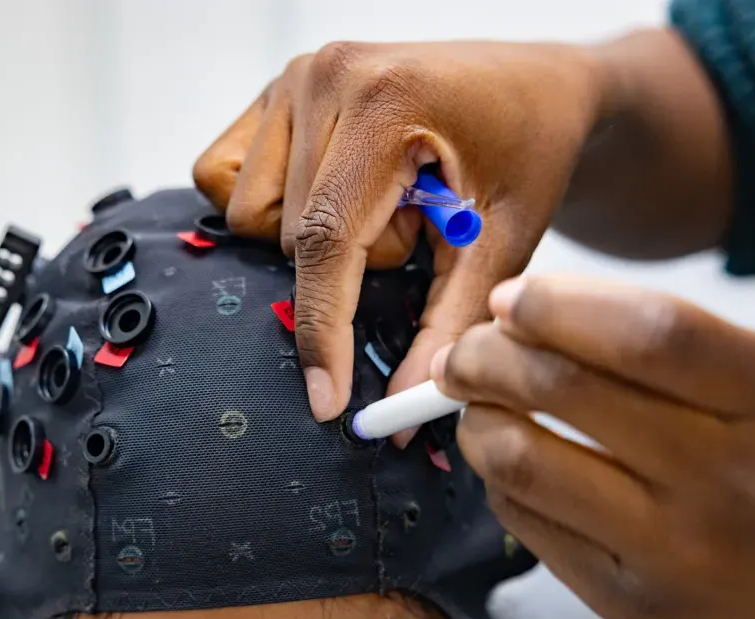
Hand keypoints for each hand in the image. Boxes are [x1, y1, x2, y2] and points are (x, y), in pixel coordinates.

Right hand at [193, 40, 604, 428]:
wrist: (530, 83)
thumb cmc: (527, 149)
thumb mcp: (504, 242)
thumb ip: (450, 328)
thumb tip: (401, 407)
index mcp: (386, 102)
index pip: (326, 239)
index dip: (322, 330)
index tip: (326, 400)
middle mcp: (324, 75)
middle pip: (288, 237)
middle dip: (352, 265)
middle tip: (416, 226)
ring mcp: (290, 77)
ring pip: (251, 216)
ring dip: (314, 238)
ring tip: (380, 205)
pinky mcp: (271, 89)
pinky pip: (224, 179)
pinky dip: (271, 208)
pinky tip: (331, 193)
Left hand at [436, 273, 754, 618]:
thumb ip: (667, 344)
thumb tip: (518, 312)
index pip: (645, 334)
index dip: (555, 306)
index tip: (508, 299)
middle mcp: (729, 481)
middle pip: (563, 390)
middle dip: (485, 356)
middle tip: (465, 351)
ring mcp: (674, 552)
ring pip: (521, 461)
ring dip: (478, 420)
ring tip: (479, 406)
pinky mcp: (628, 605)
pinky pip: (525, 522)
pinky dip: (500, 479)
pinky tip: (514, 463)